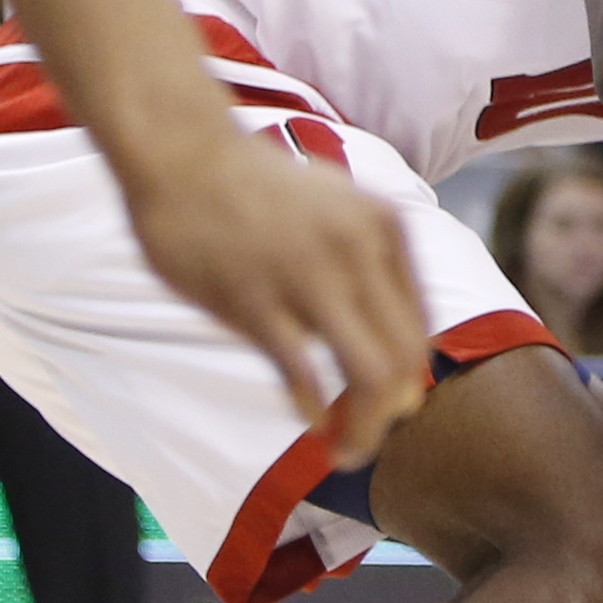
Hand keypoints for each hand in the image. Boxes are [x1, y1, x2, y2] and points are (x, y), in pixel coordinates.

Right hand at [123, 131, 426, 468]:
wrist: (183, 151)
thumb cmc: (259, 190)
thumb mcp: (338, 209)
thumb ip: (371, 267)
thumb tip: (398, 351)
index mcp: (384, 229)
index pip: (419, 328)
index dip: (409, 379)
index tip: (391, 407)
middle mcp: (358, 251)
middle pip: (404, 359)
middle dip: (392, 415)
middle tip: (368, 442)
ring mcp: (307, 275)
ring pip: (368, 374)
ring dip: (363, 428)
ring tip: (346, 451)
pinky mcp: (254, 298)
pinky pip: (302, 372)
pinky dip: (314, 408)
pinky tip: (311, 422)